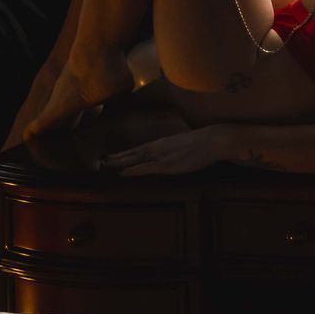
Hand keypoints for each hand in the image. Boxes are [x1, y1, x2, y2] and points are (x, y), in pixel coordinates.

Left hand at [97, 123, 235, 176]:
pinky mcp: (166, 164)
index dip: (127, 153)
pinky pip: (144, 168)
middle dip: (118, 157)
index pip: (140, 149)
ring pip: (135, 158)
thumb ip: (175, 151)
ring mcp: (160, 155)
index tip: (114, 156)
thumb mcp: (185, 146)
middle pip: (133, 152)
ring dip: (120, 162)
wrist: (212, 140)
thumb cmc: (204, 143)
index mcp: (163, 143)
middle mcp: (158, 147)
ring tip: (106, 164)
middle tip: (103, 160)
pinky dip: (132, 170)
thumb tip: (171, 155)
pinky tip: (122, 172)